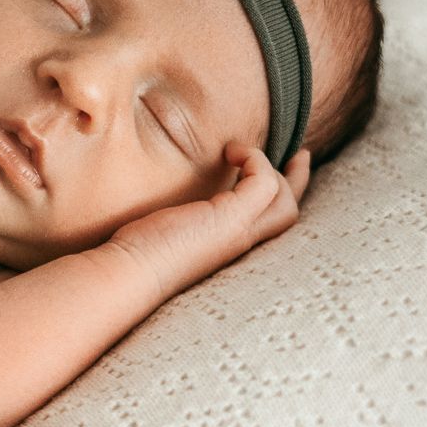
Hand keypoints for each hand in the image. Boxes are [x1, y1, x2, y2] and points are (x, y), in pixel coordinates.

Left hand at [107, 144, 310, 297]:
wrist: (128, 275)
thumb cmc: (137, 256)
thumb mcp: (171, 231)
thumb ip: (185, 217)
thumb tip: (173, 202)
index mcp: (229, 248)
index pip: (271, 226)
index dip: (283, 199)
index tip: (284, 171)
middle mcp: (241, 245)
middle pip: (289, 213)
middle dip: (298, 180)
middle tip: (298, 153)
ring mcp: (239, 234)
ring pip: (285, 199)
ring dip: (269, 167)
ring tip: (238, 151)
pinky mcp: (230, 221)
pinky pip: (264, 181)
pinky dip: (254, 160)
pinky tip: (229, 153)